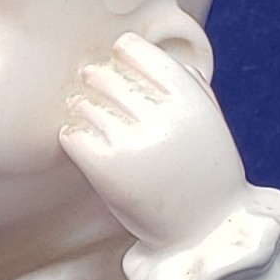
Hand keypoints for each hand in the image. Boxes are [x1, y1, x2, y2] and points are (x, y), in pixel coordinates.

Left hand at [60, 32, 250, 252]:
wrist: (204, 229)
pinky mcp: (107, 170)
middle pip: (106, 76)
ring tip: (83, 109)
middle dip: (96, 77)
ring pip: (85, 105)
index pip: (136, 50)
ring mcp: (132, 143)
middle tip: (91, 80)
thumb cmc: (205, 171)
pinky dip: (71, 135)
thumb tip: (146, 50)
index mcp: (189, 100)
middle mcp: (162, 118)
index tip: (118, 57)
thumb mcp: (208, 119)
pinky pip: (72, 135)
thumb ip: (186, 81)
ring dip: (81, 106)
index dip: (123, 50)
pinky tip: (79, 139)